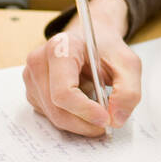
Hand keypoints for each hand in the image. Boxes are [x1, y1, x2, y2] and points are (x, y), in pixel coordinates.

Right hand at [22, 0, 140, 135]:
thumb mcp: (128, 64)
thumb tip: (116, 120)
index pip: (64, 91)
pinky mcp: (33, 92)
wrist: (90, 38)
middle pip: (57, 109)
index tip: (106, 119)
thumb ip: (128, 91)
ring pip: (54, 116)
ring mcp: (32, 78)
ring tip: (98, 107)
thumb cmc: (106, 48)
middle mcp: (39, 61)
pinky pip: (51, 116)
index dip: (85, 111)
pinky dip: (72, 118)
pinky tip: (84, 104)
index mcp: (60, 48)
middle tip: (108, 123)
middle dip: (85, 123)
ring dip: (80, 122)